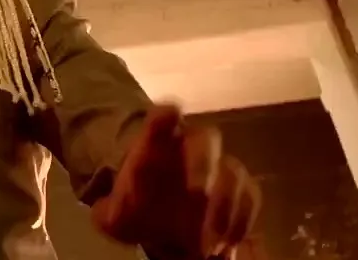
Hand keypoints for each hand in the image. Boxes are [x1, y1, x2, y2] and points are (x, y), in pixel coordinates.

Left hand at [91, 105, 259, 258]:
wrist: (155, 218)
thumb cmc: (132, 206)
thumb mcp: (111, 213)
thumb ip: (107, 210)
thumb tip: (109, 210)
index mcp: (155, 144)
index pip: (162, 118)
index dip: (166, 115)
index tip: (170, 113)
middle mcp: (191, 148)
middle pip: (207, 140)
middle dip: (203, 164)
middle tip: (198, 193)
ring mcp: (218, 167)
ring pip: (233, 172)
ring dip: (225, 205)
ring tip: (209, 240)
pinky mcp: (238, 191)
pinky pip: (250, 198)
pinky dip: (241, 222)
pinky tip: (226, 245)